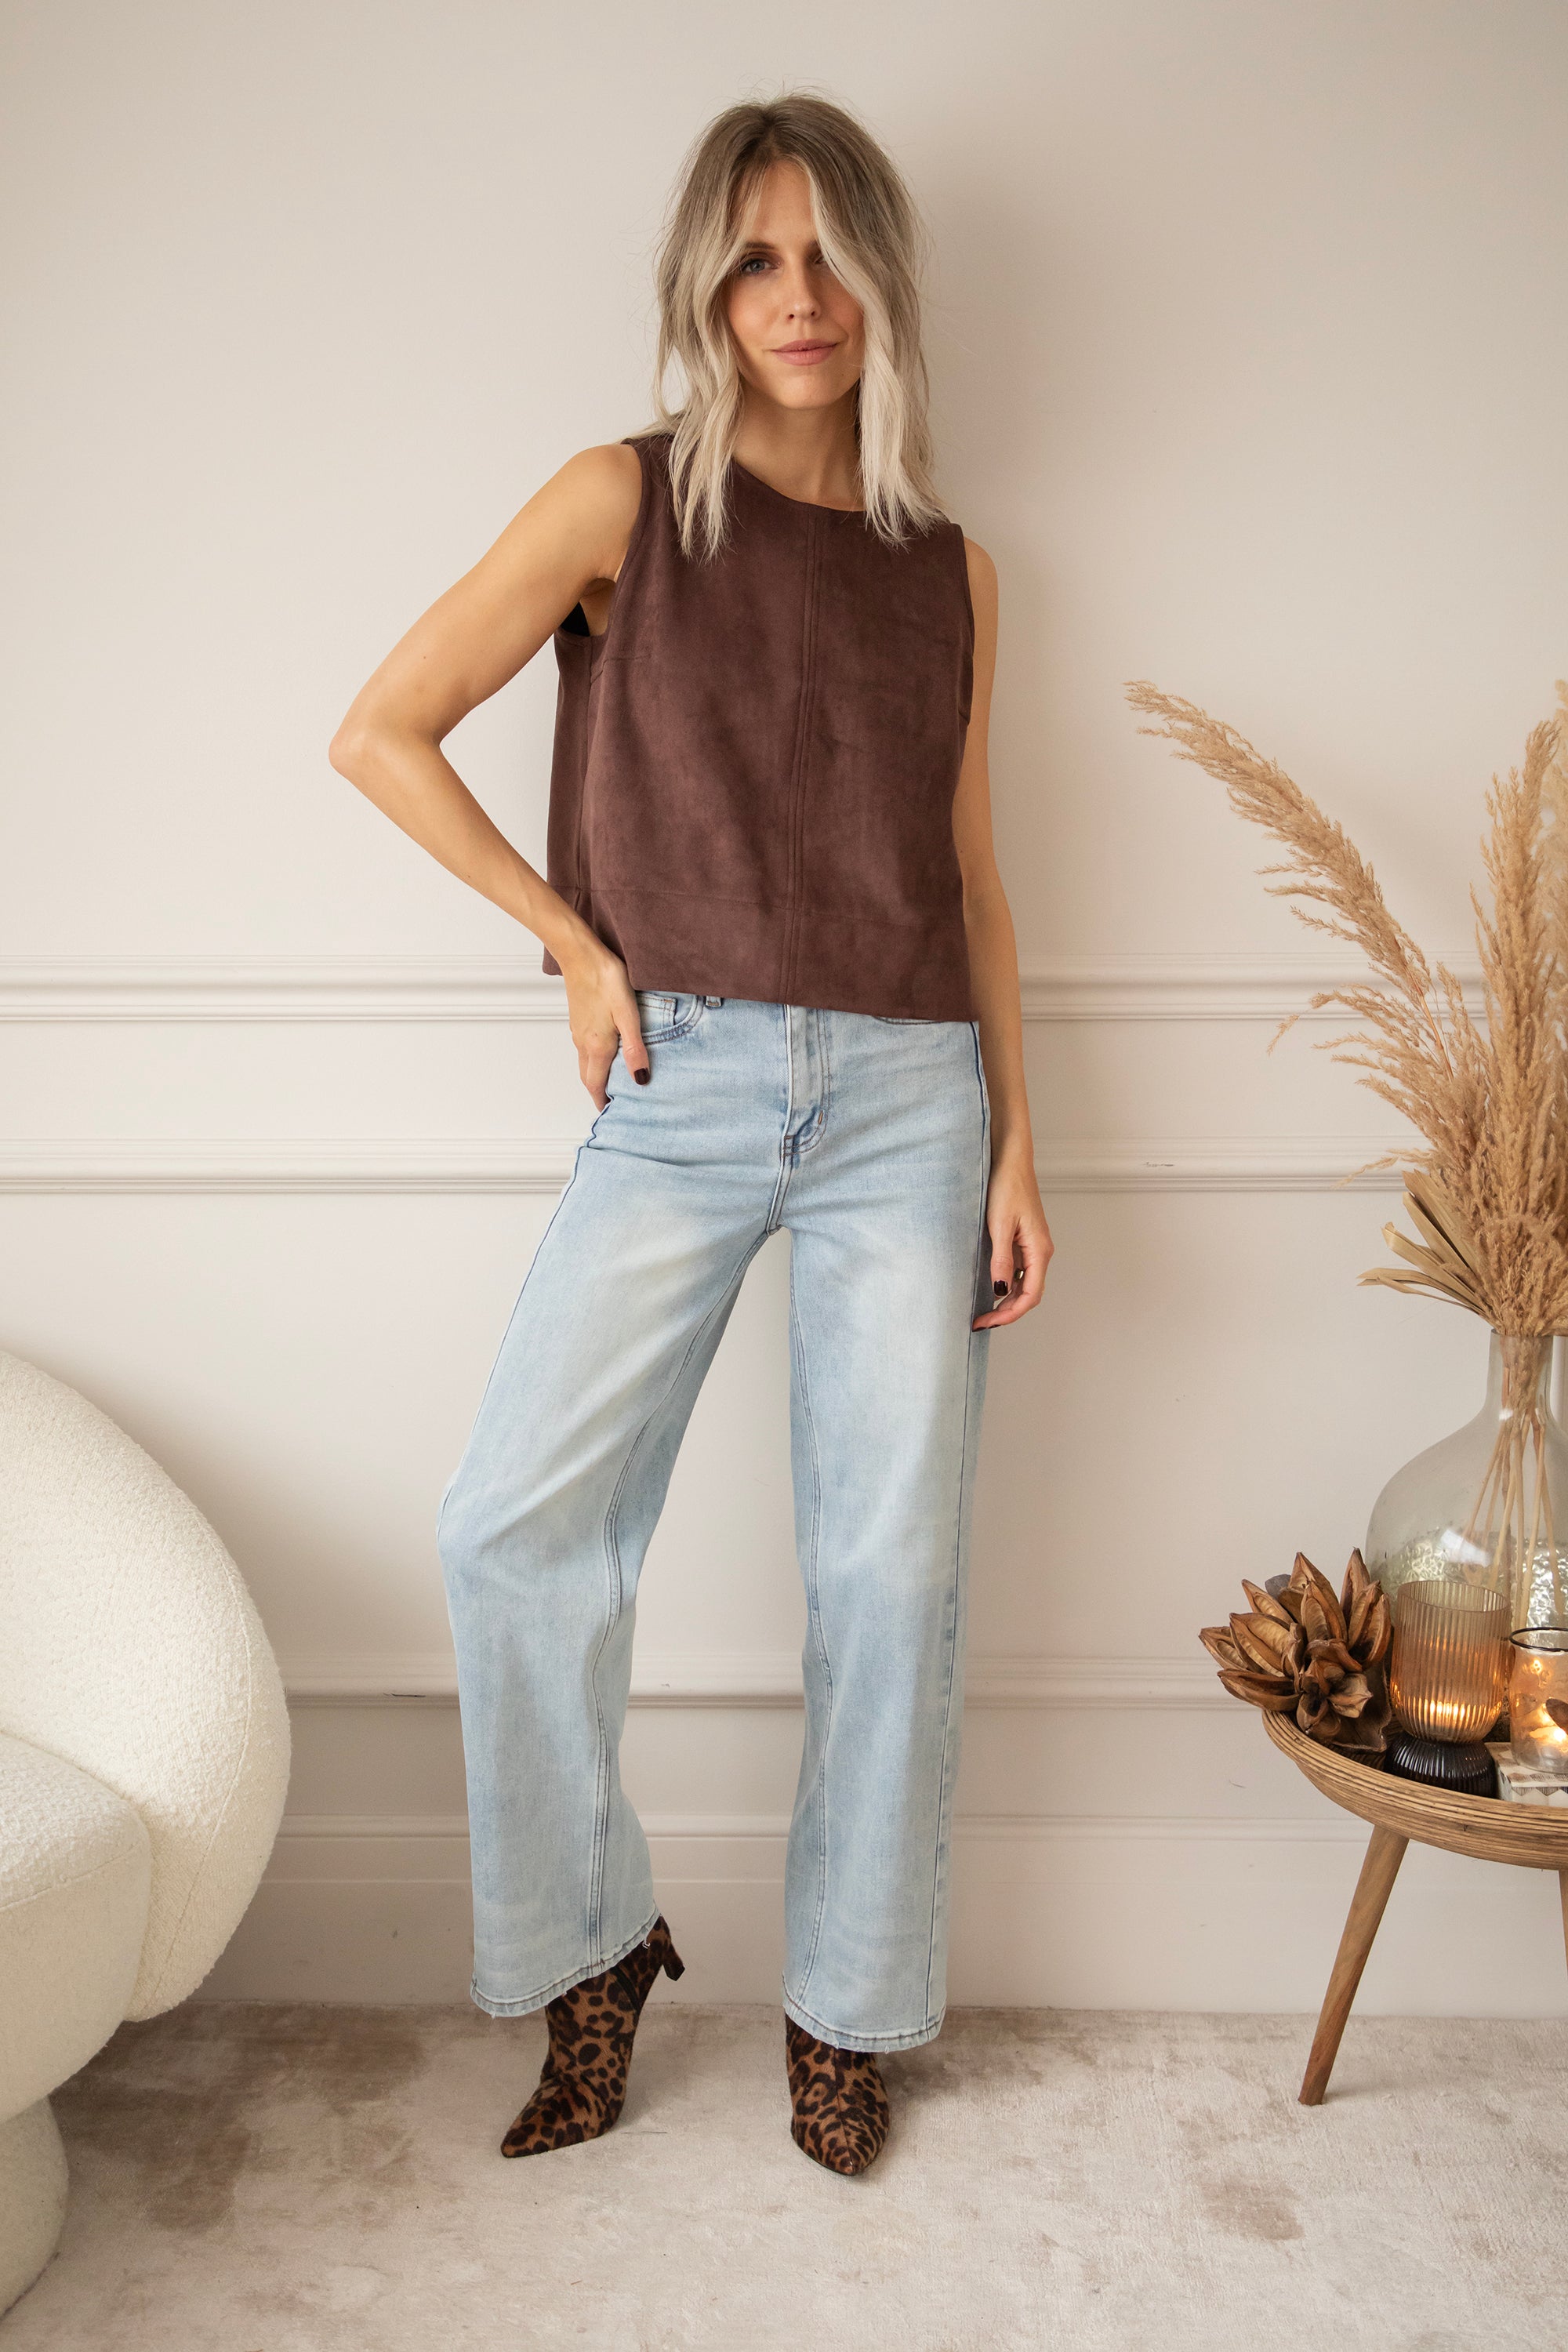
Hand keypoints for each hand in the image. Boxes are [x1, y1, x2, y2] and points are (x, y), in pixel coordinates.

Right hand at [558, 939, 648, 1109]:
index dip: (602, 1101)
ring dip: (595, 1076)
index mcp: (597, 1046)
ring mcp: (578, 1030)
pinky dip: (593, 1059)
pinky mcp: (579, 1018)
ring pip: (585, 1062)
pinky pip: (584, 1047)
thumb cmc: (605, 979)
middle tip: (612, 1103)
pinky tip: (606, 1051)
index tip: (611, 1113)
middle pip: (588, 1077)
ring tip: (612, 1082)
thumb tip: (640, 1079)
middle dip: (598, 1092)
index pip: (596, 1084)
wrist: (581, 954)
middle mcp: (583, 1042)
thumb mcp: (628, 1015)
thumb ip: (635, 1049)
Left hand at [972, 1153, 1052, 1328]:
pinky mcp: (1023, 1240)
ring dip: (1006, 1301)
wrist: (1011, 1161)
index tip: (986, 1322)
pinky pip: (1018, 1270)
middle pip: (1029, 1295)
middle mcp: (1040, 1252)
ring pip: (1024, 1284)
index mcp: (1039, 1251)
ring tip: (982, 1310)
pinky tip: (989, 1287)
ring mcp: (1033, 1247)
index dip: (1009, 1315)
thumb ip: (1001, 1259)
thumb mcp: (1000, 1225)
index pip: (1030, 1296)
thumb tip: (1001, 1291)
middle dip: (1006, 1312)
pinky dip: (1006, 1284)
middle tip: (979, 1322)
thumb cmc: (1007, 1187)